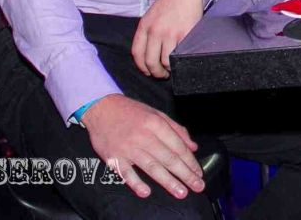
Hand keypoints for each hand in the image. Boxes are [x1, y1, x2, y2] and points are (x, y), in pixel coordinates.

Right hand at [81, 94, 204, 199]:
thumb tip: (193, 146)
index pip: (178, 146)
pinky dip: (136, 183)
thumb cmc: (131, 111)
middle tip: (197, 186)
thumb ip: (176, 129)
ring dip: (167, 181)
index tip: (199, 173)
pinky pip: (126, 172)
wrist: (101, 108)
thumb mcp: (156, 113)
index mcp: (156, 123)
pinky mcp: (114, 156)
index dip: (190, 161)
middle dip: (185, 174)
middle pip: (168, 158)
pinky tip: (146, 192)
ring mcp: (128, 147)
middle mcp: (144, 136)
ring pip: (152, 166)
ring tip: (181, 192)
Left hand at [132, 0, 203, 78]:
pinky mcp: (184, 35)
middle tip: (162, 74)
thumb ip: (148, 32)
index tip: (148, 71)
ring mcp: (170, 33)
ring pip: (165, 62)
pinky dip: (179, 62)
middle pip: (150, 61)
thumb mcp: (152, 15)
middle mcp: (155, 31)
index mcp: (144, 26)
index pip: (137, 53)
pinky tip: (180, 60)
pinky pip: (179, 55)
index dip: (142, 67)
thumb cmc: (170, 2)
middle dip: (156, 72)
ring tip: (172, 68)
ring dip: (168, 69)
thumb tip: (149, 54)